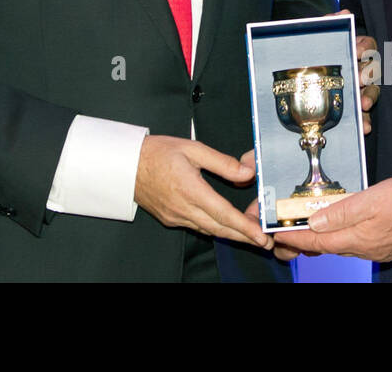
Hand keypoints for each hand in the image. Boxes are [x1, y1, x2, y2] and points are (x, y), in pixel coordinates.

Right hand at [134, 136, 270, 248]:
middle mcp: (183, 208)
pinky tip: (223, 226)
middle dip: (244, 237)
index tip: (260, 236)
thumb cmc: (157, 153)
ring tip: (250, 235)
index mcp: (190, 189)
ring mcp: (176, 217)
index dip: (244, 227)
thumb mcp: (192, 148)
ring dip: (230, 234)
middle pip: (219, 229)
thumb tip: (246, 172)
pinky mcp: (170, 219)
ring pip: (209, 230)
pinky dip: (213, 228)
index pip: (223, 213)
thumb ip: (221, 162)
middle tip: (265, 242)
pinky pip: (197, 227)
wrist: (126, 164)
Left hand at [268, 177, 391, 262]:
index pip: (316, 242)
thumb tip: (315, 222)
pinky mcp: (382, 246)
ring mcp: (373, 250)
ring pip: (340, 246)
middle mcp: (362, 249)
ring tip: (309, 228)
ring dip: (323, 239)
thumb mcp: (367, 200)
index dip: (295, 239)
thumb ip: (339, 212)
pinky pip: (354, 245)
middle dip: (306, 241)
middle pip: (326, 247)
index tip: (278, 236)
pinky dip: (340, 238)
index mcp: (355, 238)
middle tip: (290, 232)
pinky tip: (339, 228)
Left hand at [322, 11, 379, 134]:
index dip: (365, 48)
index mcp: (355, 51)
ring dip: (370, 98)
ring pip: (372, 92)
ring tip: (364, 105)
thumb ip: (328, 24)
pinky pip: (364, 115)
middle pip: (373, 70)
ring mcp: (360, 90)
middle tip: (361, 80)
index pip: (368, 46)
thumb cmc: (314, 55)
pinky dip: (365, 121)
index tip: (357, 52)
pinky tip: (364, 127)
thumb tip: (345, 14)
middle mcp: (362, 69)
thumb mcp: (317, 39)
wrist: (300, 79)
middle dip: (369, 75)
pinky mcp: (355, 108)